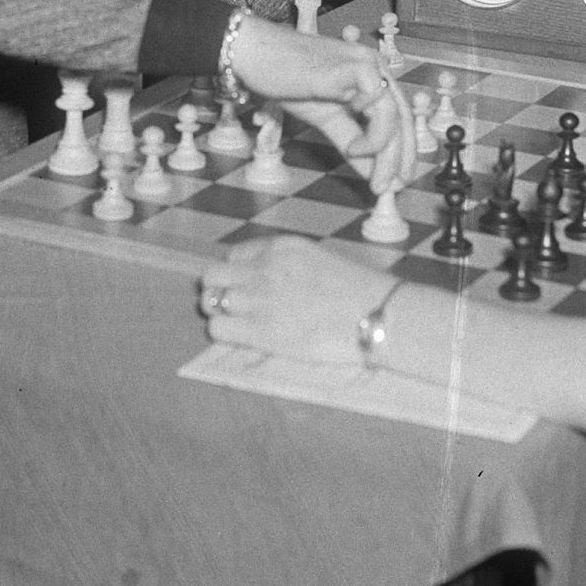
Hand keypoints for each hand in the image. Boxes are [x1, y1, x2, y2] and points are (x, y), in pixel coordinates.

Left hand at [199, 234, 393, 365]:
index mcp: (280, 247)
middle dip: (219, 289)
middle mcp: (263, 268)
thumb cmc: (360, 291)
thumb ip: (288, 265)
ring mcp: (259, 299)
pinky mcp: (261, 332)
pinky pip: (218, 329)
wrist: (375, 315)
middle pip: (213, 275)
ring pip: (210, 302)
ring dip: (221, 313)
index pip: (235, 255)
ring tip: (241, 325)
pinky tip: (245, 338)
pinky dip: (225, 334)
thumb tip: (268, 280)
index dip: (238, 274)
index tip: (249, 287)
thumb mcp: (319, 259)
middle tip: (235, 306)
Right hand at [225, 20, 412, 193]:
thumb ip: (349, 141)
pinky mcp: (354, 66)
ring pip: (394, 115)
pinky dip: (373, 131)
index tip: (395, 181)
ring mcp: (366, 64)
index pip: (399, 116)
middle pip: (402, 118)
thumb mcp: (324, 118)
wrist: (254, 53)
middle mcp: (374, 67)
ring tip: (373, 177)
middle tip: (390, 189)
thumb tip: (372, 173)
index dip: (401, 151)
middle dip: (399, 159)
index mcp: (370, 77)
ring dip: (386, 154)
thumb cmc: (284, 78)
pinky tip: (354, 148)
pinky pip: (379, 102)